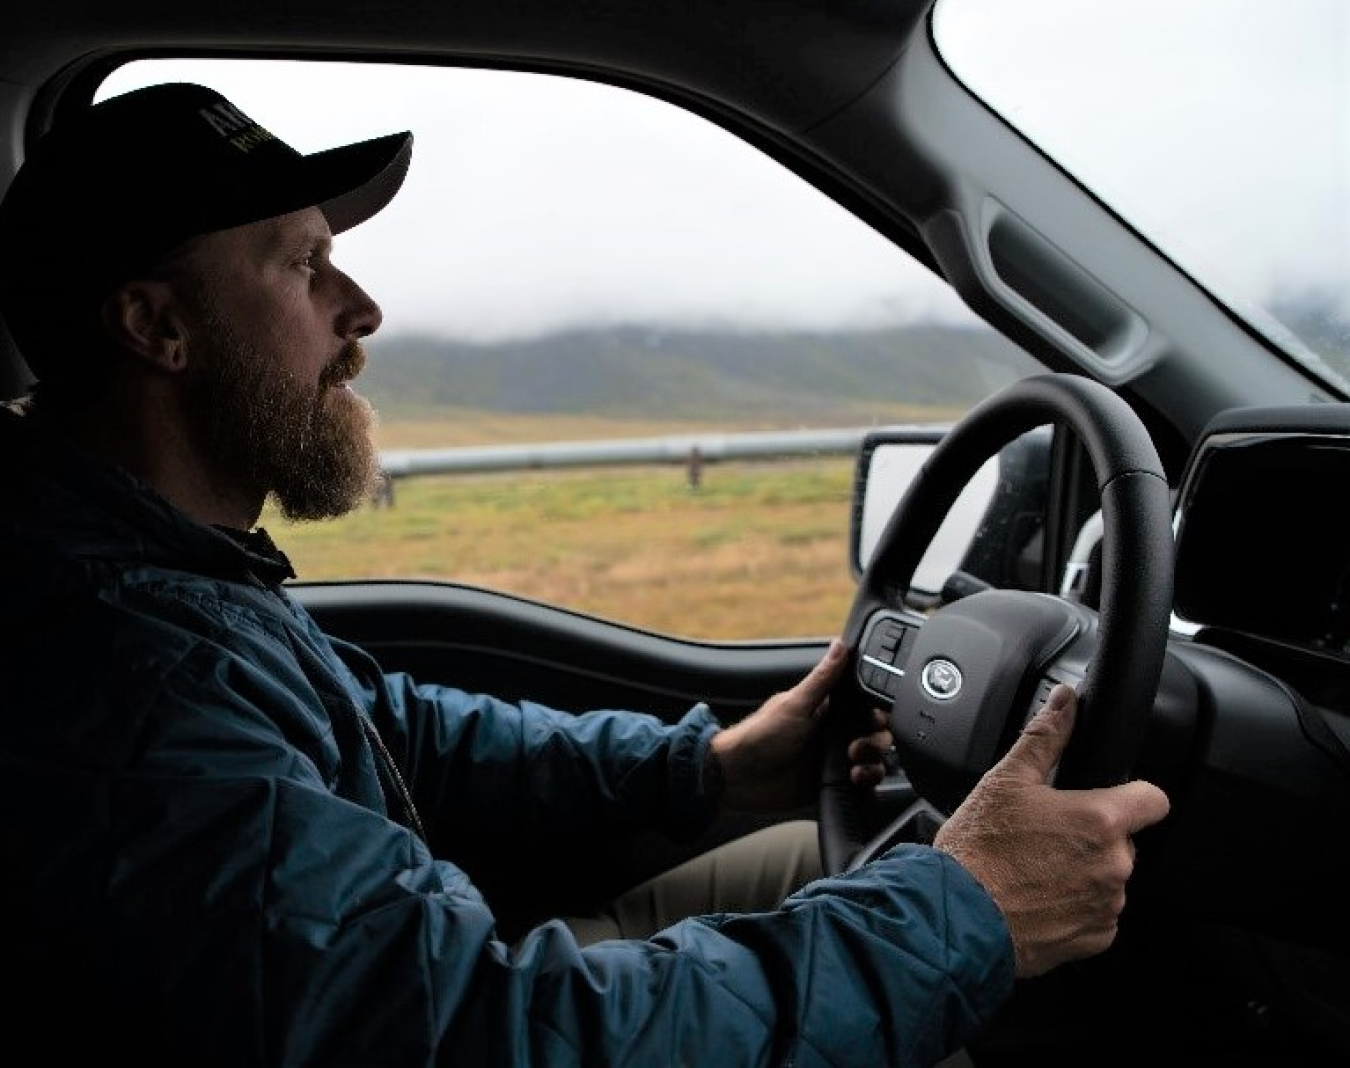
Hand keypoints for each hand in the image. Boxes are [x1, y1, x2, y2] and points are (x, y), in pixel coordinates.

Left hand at [709, 639, 892, 810]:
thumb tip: (840, 644)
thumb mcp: (794, 704)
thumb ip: (822, 678)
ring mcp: (834, 761)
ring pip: (873, 762)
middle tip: (856, 750)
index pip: (866, 708)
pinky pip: (861, 789)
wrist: (738, 777)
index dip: (878, 714)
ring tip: (854, 772)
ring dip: (872, 768)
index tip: (876, 721)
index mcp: (827, 710)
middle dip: (876, 744)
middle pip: (875, 736)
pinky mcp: (832, 785)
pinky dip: (867, 789)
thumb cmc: (759, 735)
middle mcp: (834, 734)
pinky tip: (855, 786)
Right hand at [933, 683, 1170, 978]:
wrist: (954, 915)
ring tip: (1035, 869)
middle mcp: (1114, 865)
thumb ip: (1046, 736)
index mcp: (1100, 820)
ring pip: (1108, 878)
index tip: (1112, 798)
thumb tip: (1066, 701)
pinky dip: (1075, 907)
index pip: (1153, 799)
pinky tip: (1038, 897)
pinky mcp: (1094, 939)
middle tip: (1046, 836)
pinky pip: (1097, 915)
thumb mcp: (1007, 780)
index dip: (1134, 794)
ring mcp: (1106, 905)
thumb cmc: (978, 849)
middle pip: (1122, 840)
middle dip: (1092, 836)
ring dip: (1083, 872)